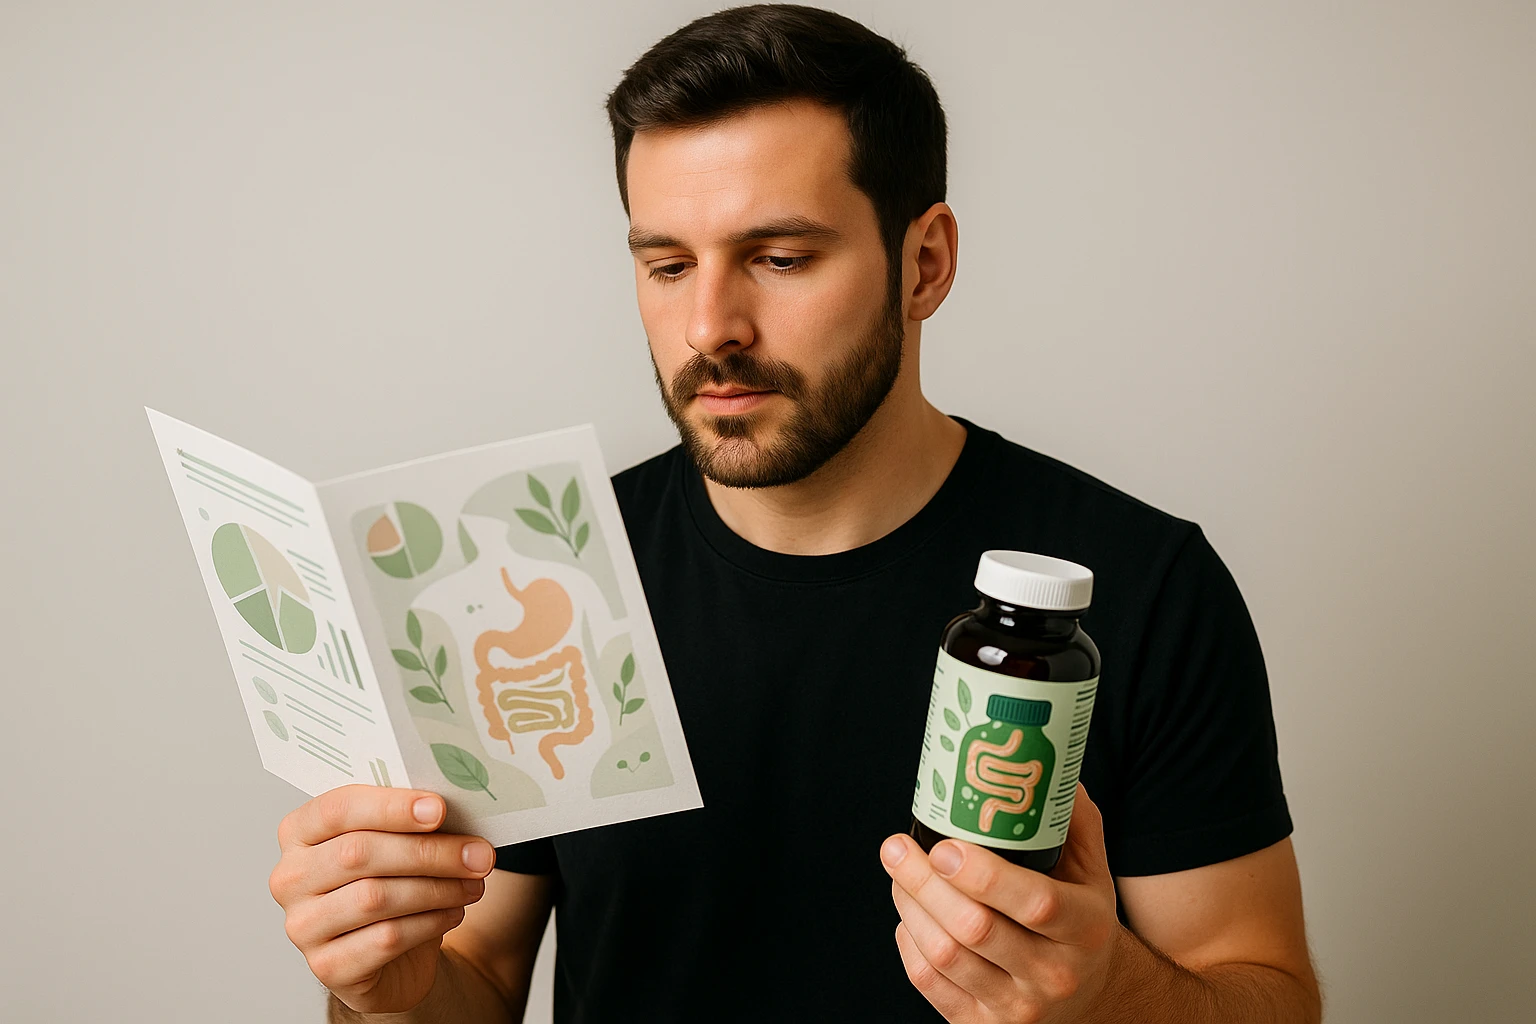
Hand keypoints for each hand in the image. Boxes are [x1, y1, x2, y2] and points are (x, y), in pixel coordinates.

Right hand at [268, 784, 495, 1012]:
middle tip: (479, 854)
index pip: (338, 808)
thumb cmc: (391, 882)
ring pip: (375, 898)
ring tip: (474, 884)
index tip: (440, 809)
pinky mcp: (326, 967)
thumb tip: (454, 805)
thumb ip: (410, 820)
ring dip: (437, 888)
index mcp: (300, 831)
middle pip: (360, 853)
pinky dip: (430, 922)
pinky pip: (385, 939)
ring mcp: (302, 926)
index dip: (390, 807)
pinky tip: (454, 911)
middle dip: (429, 851)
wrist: (390, 956)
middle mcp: (290, 878)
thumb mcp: (396, 843)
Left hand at [881, 783, 1122, 1022]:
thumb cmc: (1081, 924)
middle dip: (924, 882)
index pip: (1036, 902)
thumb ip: (1074, 821)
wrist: (1093, 1003)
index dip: (984, 874)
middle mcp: (1053, 975)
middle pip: (975, 928)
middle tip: (897, 846)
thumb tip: (1046, 764)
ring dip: (909, 906)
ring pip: (945, 956)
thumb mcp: (1094, 874)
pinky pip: (929, 983)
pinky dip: (908, 942)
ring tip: (898, 870)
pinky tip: (907, 914)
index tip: (944, 844)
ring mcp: (1017, 1008)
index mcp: (1086, 930)